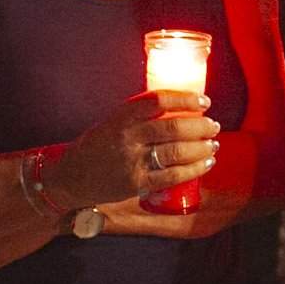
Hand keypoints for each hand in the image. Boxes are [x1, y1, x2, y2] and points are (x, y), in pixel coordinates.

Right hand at [44, 91, 220, 208]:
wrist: (70, 178)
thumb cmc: (94, 147)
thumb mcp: (111, 123)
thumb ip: (138, 116)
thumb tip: (177, 109)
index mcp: (120, 118)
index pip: (157, 101)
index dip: (184, 99)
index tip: (203, 100)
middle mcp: (126, 138)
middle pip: (173, 128)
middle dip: (200, 126)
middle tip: (213, 125)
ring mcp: (131, 162)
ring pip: (176, 152)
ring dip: (201, 147)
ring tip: (213, 144)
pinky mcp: (136, 184)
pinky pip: (172, 176)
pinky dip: (194, 169)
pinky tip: (206, 163)